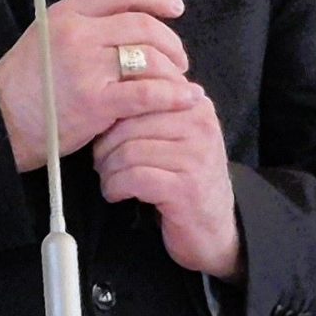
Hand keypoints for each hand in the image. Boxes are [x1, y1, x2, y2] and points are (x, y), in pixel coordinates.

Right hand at [0, 0, 197, 173]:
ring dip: (173, 70)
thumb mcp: (45, 38)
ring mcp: (86, 67)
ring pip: (149, 57)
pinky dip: (172, 95)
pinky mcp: (95, 102)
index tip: (174, 7)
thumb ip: (82, 26)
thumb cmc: (24, 85)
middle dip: (171, 40)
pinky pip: (147, 93)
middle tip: (180, 56)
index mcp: (65, 14)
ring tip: (179, 80)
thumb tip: (127, 24)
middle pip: (142, 25)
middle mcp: (77, 34)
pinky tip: (185, 98)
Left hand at [93, 98, 241, 280]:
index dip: (114, 109)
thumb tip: (112, 88)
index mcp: (195, 104)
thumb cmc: (186, 177)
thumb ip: (156, 108)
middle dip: (105, 145)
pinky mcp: (185, 189)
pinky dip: (115, 187)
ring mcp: (196, 157)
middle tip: (101, 162)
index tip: (105, 129)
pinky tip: (116, 193)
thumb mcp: (178, 134)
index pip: (144, 89)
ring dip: (108, 169)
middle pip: (129, 122)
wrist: (214, 227)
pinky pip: (133, 178)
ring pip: (128, 151)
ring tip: (109, 178)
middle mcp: (200, 125)